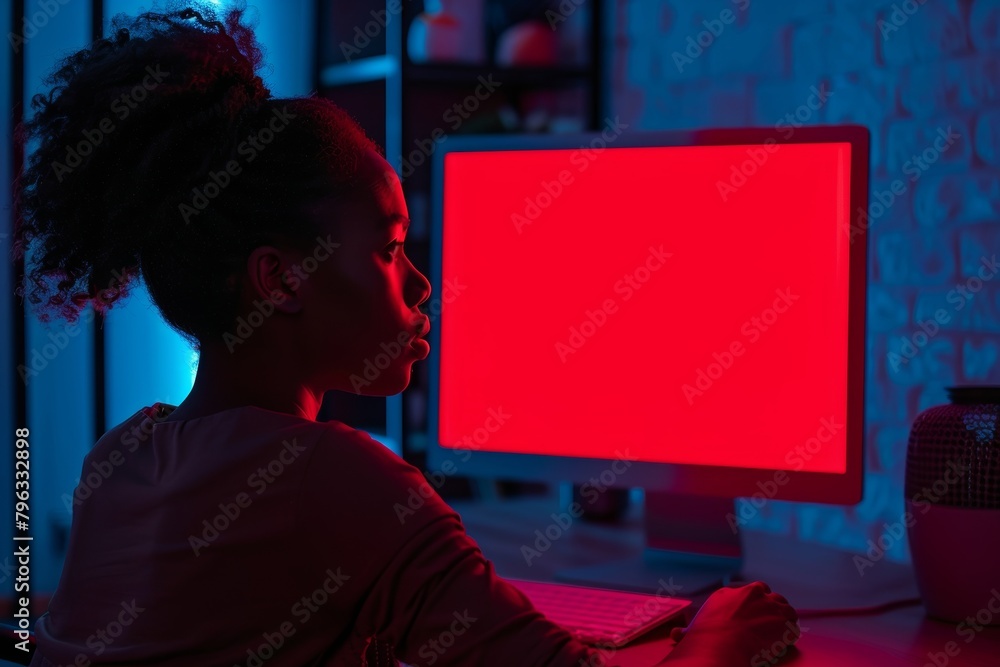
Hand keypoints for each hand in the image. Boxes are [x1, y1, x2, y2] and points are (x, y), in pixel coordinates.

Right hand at [665, 581, 799, 665]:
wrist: (723, 645)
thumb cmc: (705, 640)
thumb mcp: (692, 631)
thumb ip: (686, 630)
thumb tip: (675, 634)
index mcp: (729, 593)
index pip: (746, 592)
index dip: (750, 605)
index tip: (750, 617)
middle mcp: (751, 593)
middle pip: (766, 593)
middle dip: (768, 606)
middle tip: (767, 622)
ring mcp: (769, 604)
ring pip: (783, 607)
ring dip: (782, 619)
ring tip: (778, 634)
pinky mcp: (784, 619)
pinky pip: (793, 626)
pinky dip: (790, 635)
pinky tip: (784, 643)